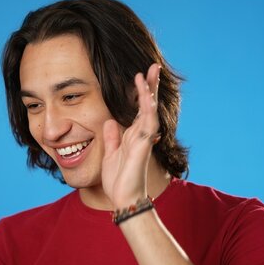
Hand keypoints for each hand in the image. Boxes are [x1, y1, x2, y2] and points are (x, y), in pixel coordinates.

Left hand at [102, 64, 160, 207]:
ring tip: (150, 73)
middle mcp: (141, 134)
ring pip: (149, 110)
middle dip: (150, 85)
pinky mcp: (143, 146)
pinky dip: (147, 110)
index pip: (139, 108)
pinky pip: (148, 125)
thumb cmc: (119, 180)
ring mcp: (144, 139)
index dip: (140, 92)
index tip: (140, 74)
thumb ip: (112, 137)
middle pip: (148, 104)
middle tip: (154, 66)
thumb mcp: (110, 154)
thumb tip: (109, 121)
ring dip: (149, 92)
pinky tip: (147, 97)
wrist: (123, 199)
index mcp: (133, 135)